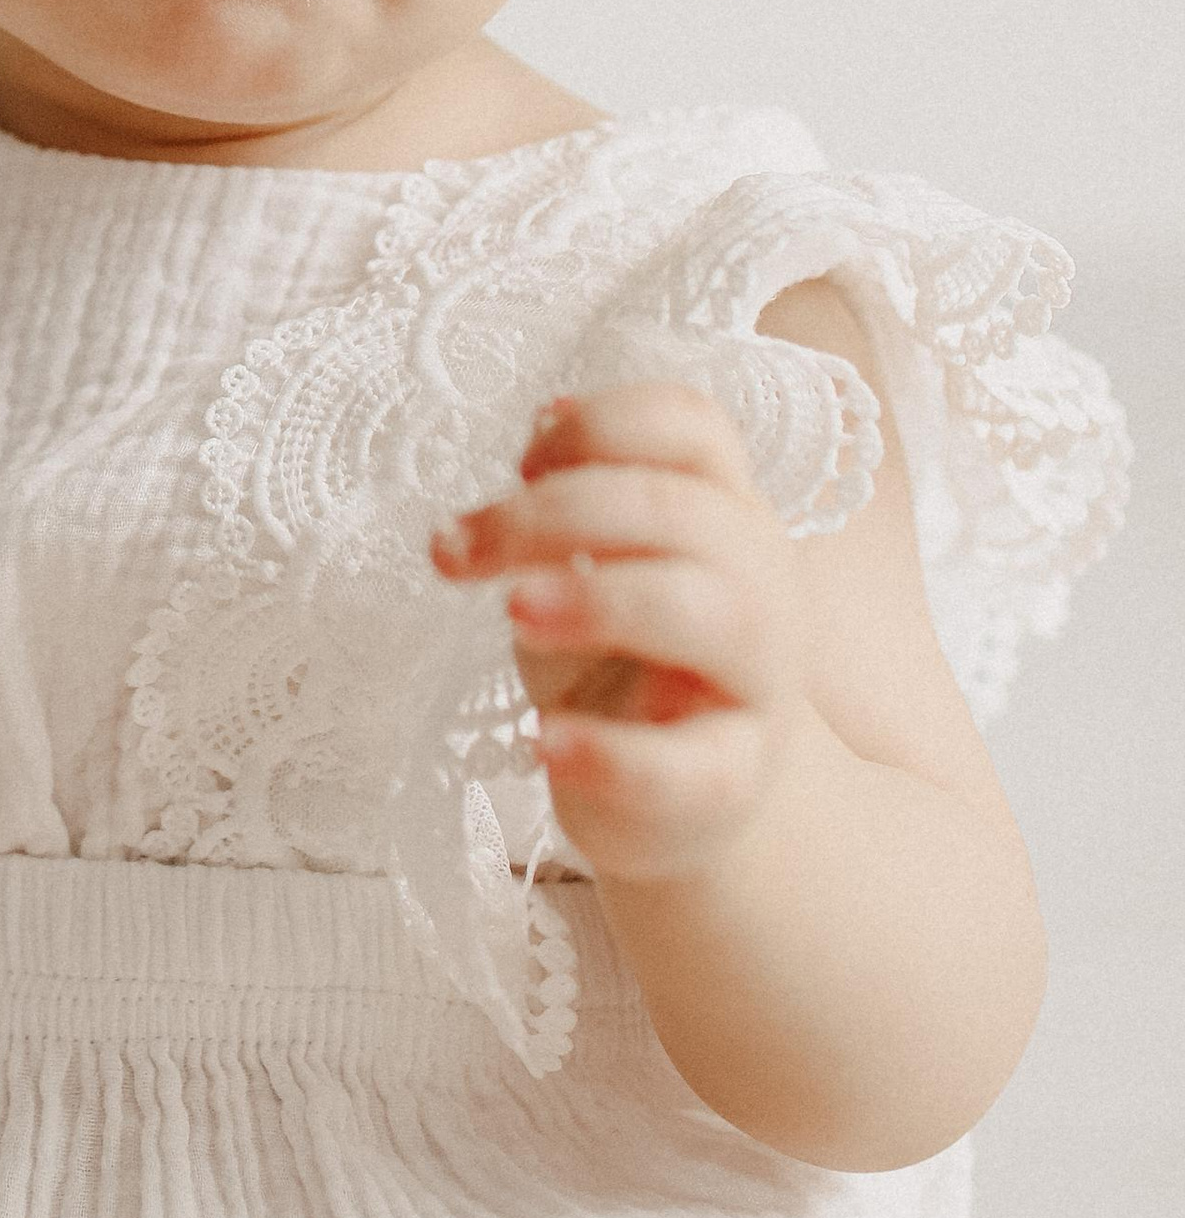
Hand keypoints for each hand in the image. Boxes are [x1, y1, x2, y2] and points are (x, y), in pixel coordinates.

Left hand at [429, 382, 806, 884]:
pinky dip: (613, 754)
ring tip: (513, 611)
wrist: (685, 797)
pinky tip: (544, 741)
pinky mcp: (733, 783)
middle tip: (457, 550)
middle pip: (679, 509)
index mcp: (724, 510)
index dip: (601, 424)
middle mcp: (760, 581)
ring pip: (708, 613)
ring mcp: (757, 685)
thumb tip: (545, 420)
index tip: (519, 466)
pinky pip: (691, 767)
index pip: (691, 426)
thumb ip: (577, 496)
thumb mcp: (593, 565)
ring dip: (600, 599)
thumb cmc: (629, 658)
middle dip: (554, 513)